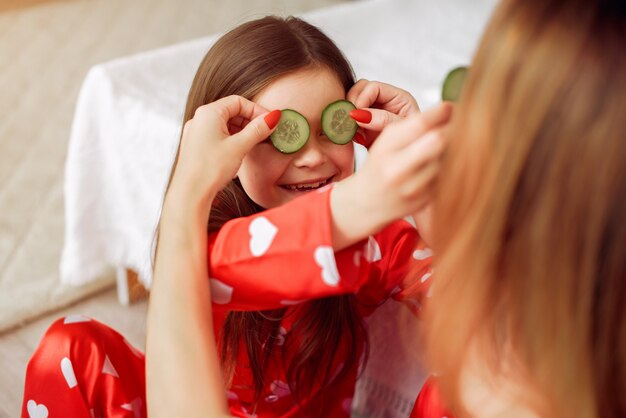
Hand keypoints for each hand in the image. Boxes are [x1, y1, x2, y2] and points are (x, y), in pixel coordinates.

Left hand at [167, 95, 279, 209]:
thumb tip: (273, 117)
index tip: (270, 122)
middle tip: (265, 133)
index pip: (238, 101)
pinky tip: (240, 151)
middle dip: (250, 120)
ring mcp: (196, 132)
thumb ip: (257, 130)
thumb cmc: (211, 169)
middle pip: (231, 111)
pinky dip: (231, 138)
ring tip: (254, 143)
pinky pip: (217, 134)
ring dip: (241, 130)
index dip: (256, 110)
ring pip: (224, 123)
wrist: (189, 193)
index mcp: (208, 113)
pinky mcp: (195, 145)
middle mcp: (199, 119)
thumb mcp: (239, 147)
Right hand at [344, 103, 451, 229]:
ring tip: (440, 149)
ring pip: (447, 159)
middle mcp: (397, 170)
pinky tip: (435, 167)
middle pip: (439, 140)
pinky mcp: (425, 202)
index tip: (448, 107)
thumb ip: (413, 126)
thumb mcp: (385, 142)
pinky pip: (447, 177)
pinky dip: (447, 169)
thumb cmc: (380, 167)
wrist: (366, 203)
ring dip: (449, 150)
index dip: (440, 112)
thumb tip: (450, 109)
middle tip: (450, 126)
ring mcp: (412, 189)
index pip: (421, 124)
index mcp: (385, 149)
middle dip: (448, 130)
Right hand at [347, 79, 420, 146]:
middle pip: (360, 89)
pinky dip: (348, 126)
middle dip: (352, 103)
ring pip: (352, 102)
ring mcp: (373, 112)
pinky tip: (355, 137)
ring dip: (349, 115)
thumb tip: (359, 114)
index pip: (374, 87)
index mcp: (398, 98)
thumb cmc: (412, 146)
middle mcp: (385, 102)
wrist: (406, 164)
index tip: (357, 115)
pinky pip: (349, 118)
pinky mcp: (364, 124)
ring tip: (354, 131)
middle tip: (351, 120)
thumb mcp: (401, 130)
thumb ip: (383, 119)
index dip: (362, 98)